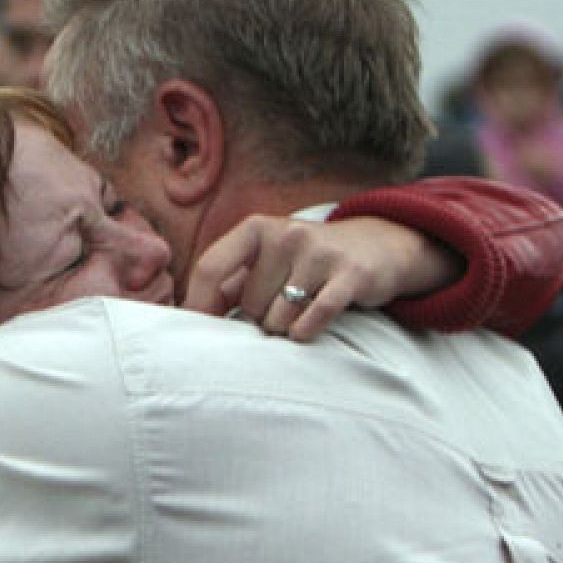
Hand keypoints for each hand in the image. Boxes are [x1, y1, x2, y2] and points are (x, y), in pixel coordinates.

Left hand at [183, 214, 457, 341]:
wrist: (376, 247)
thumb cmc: (304, 262)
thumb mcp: (265, 259)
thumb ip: (228, 282)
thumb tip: (186, 316)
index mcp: (255, 229)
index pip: (210, 268)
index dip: (198, 304)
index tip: (192, 332)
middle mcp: (284, 235)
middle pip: (248, 304)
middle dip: (259, 317)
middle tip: (281, 307)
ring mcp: (318, 253)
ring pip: (277, 319)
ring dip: (285, 328)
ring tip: (301, 311)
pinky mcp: (350, 275)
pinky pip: (312, 318)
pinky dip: (305, 332)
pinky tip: (306, 330)